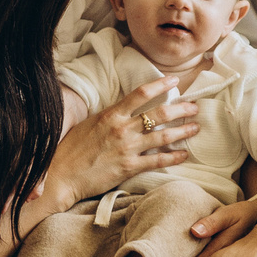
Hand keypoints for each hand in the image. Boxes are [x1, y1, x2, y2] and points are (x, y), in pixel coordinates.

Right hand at [42, 77, 198, 207]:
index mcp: (110, 114)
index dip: (161, 85)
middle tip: (194, 107)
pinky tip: (184, 155)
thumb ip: (109, 117)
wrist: (61, 176)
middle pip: (159, 113)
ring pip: (163, 135)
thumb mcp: (89, 125)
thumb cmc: (70, 150)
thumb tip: (124, 111)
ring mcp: (126, 148)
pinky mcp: (128, 167)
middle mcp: (121, 128)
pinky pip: (157, 160)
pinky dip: (173, 157)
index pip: (141, 93)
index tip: (175, 81)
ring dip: (183, 131)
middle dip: (181, 109)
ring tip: (195, 128)